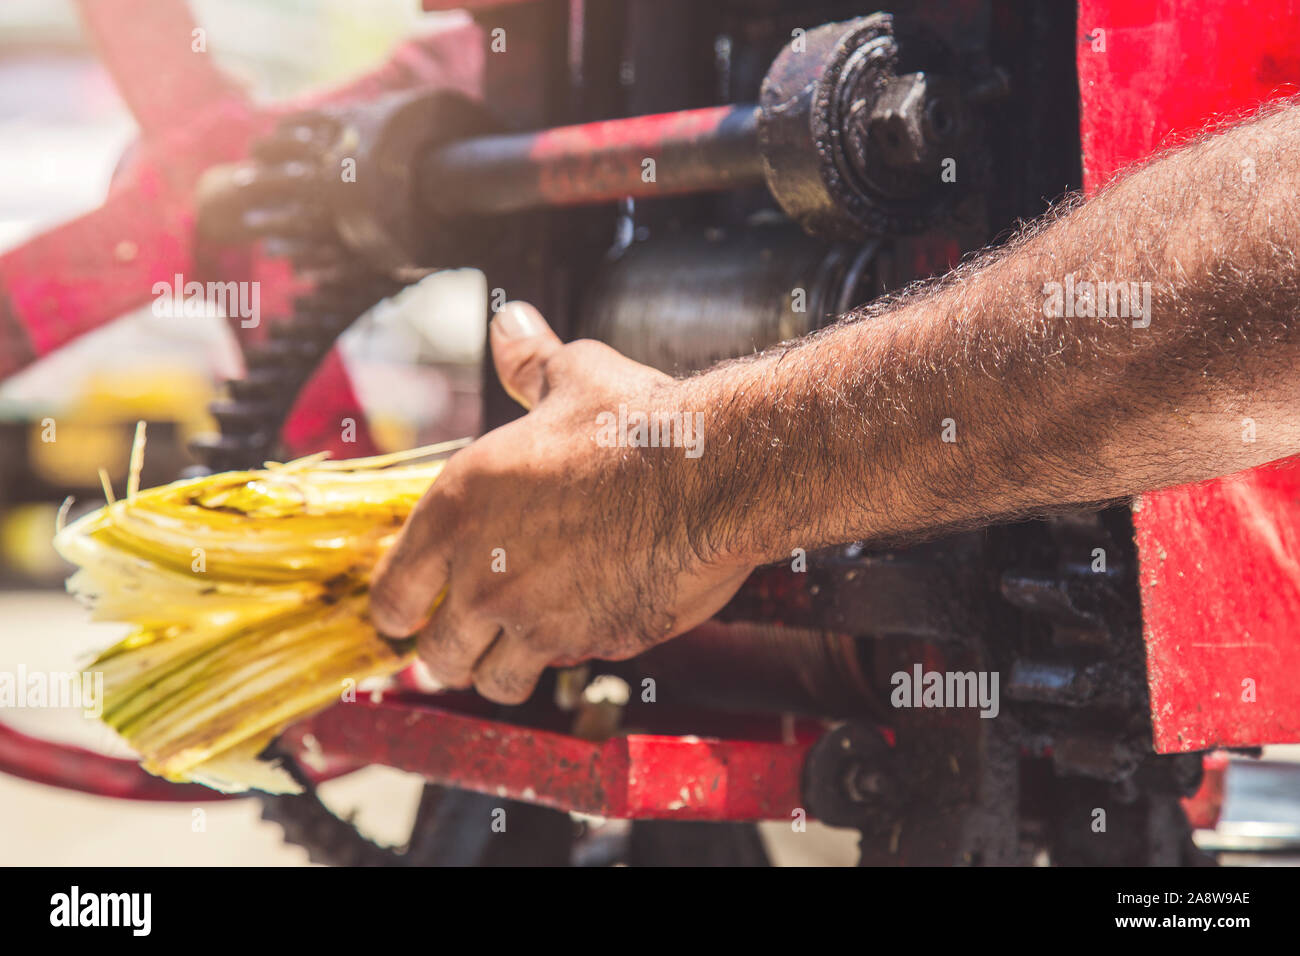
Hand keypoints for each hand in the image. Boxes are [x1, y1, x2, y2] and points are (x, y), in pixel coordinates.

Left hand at [369, 302, 755, 703]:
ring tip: (514, 650)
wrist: (713, 474)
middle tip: (464, 637)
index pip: (392, 592)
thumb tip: (511, 325)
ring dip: (498, 668)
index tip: (403, 615)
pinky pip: (562, 669)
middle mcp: (484, 575)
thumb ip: (529, 363)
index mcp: (457, 507)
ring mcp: (538, 619)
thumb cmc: (639, 425)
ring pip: (492, 680)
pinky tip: (582, 626)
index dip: (394, 609)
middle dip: (446, 650)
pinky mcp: (595, 643)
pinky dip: (564, 658)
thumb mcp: (573, 377)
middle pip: (437, 654)